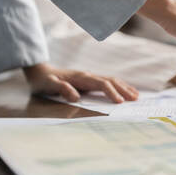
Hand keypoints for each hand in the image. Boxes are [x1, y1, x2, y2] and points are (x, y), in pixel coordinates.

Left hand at [23, 63, 138, 103]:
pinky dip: (118, 86)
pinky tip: (124, 91)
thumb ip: (62, 89)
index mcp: (81, 78)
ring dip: (123, 87)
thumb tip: (76, 96)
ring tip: (136, 95)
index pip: (101, 84)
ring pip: (111, 80)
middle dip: (123, 89)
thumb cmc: (43, 81)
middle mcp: (87, 75)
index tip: (120, 102)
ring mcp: (89, 77)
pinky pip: (107, 82)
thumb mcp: (48, 86)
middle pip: (110, 80)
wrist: (40, 72)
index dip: (111, 92)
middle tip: (135, 100)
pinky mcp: (89, 80)